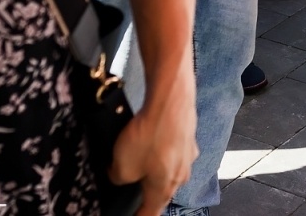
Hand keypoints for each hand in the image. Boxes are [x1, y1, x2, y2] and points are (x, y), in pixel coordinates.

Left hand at [111, 64, 195, 215]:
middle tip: (132, 189)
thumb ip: (117, 178)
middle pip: (162, 190)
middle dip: (147, 191)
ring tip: (138, 156)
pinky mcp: (187, 135)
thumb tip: (118, 175)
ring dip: (154, 167)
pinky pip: (171, 149)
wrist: (169, 101)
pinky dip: (160, 148)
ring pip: (168, 168)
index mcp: (164, 188)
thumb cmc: (150, 136)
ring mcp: (187, 154)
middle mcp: (181, 174)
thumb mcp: (122, 167)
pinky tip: (149, 137)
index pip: (151, 212)